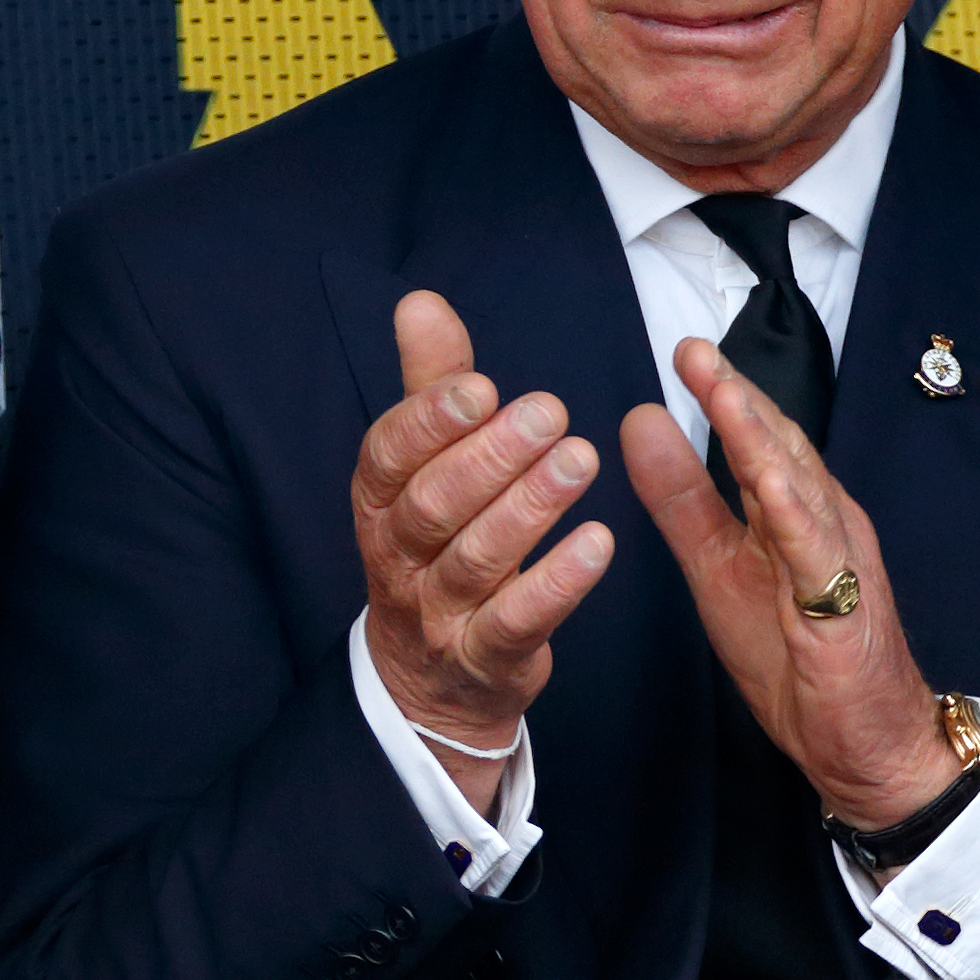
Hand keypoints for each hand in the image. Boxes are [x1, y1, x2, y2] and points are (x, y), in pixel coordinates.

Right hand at [354, 292, 613, 814]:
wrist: (431, 679)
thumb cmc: (436, 546)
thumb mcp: (425, 467)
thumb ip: (430, 387)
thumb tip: (419, 300)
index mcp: (379, 500)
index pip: (389, 454)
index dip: (430, 420)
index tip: (481, 386)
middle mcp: (398, 555)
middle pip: (434, 504)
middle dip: (491, 456)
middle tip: (553, 411)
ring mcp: (438, 612)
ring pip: (476, 559)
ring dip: (530, 507)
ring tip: (582, 461)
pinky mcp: (485, 657)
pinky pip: (517, 621)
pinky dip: (558, 583)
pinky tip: (600, 543)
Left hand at [620, 342, 952, 831]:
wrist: (866, 743)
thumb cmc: (800, 660)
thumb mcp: (719, 572)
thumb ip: (683, 501)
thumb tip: (639, 424)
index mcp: (793, 513)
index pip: (757, 442)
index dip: (723, 395)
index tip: (684, 350)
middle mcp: (823, 524)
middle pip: (781, 450)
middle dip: (739, 398)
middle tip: (695, 348)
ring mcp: (839, 564)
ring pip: (801, 490)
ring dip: (764, 440)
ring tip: (727, 393)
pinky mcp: (842, 611)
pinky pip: (819, 557)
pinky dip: (796, 516)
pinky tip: (771, 483)